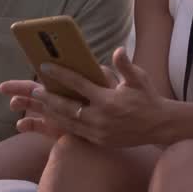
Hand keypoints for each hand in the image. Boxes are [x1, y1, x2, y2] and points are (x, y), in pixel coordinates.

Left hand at [0, 47, 166, 146]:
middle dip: (47, 97)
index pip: (79, 85)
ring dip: (50, 112)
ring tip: (36, 103)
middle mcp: (100, 117)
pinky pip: (74, 131)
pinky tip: (51, 118)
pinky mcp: (98, 140)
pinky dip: (60, 124)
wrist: (160, 126)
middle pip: (66, 106)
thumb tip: (118, 51)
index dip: (60, 75)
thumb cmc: (148, 98)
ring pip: (67, 121)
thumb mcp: (139, 79)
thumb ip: (126, 66)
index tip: (45, 66)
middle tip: (32, 89)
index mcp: (108, 100)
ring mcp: (98, 132)